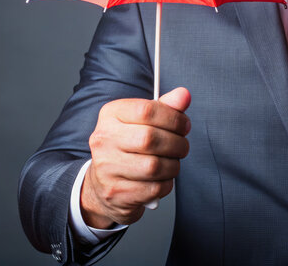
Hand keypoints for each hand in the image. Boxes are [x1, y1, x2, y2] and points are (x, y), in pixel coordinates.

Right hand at [80, 87, 191, 228]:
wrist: (103, 184)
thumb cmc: (129, 147)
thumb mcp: (144, 121)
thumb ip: (165, 107)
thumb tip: (184, 95)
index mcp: (110, 115)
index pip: (147, 110)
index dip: (174, 118)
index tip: (184, 126)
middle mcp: (104, 139)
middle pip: (151, 139)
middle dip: (177, 144)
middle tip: (182, 147)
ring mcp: (107, 167)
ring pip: (154, 166)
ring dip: (173, 165)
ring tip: (172, 162)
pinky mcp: (116, 192)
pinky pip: (154, 188)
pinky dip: (165, 183)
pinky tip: (161, 178)